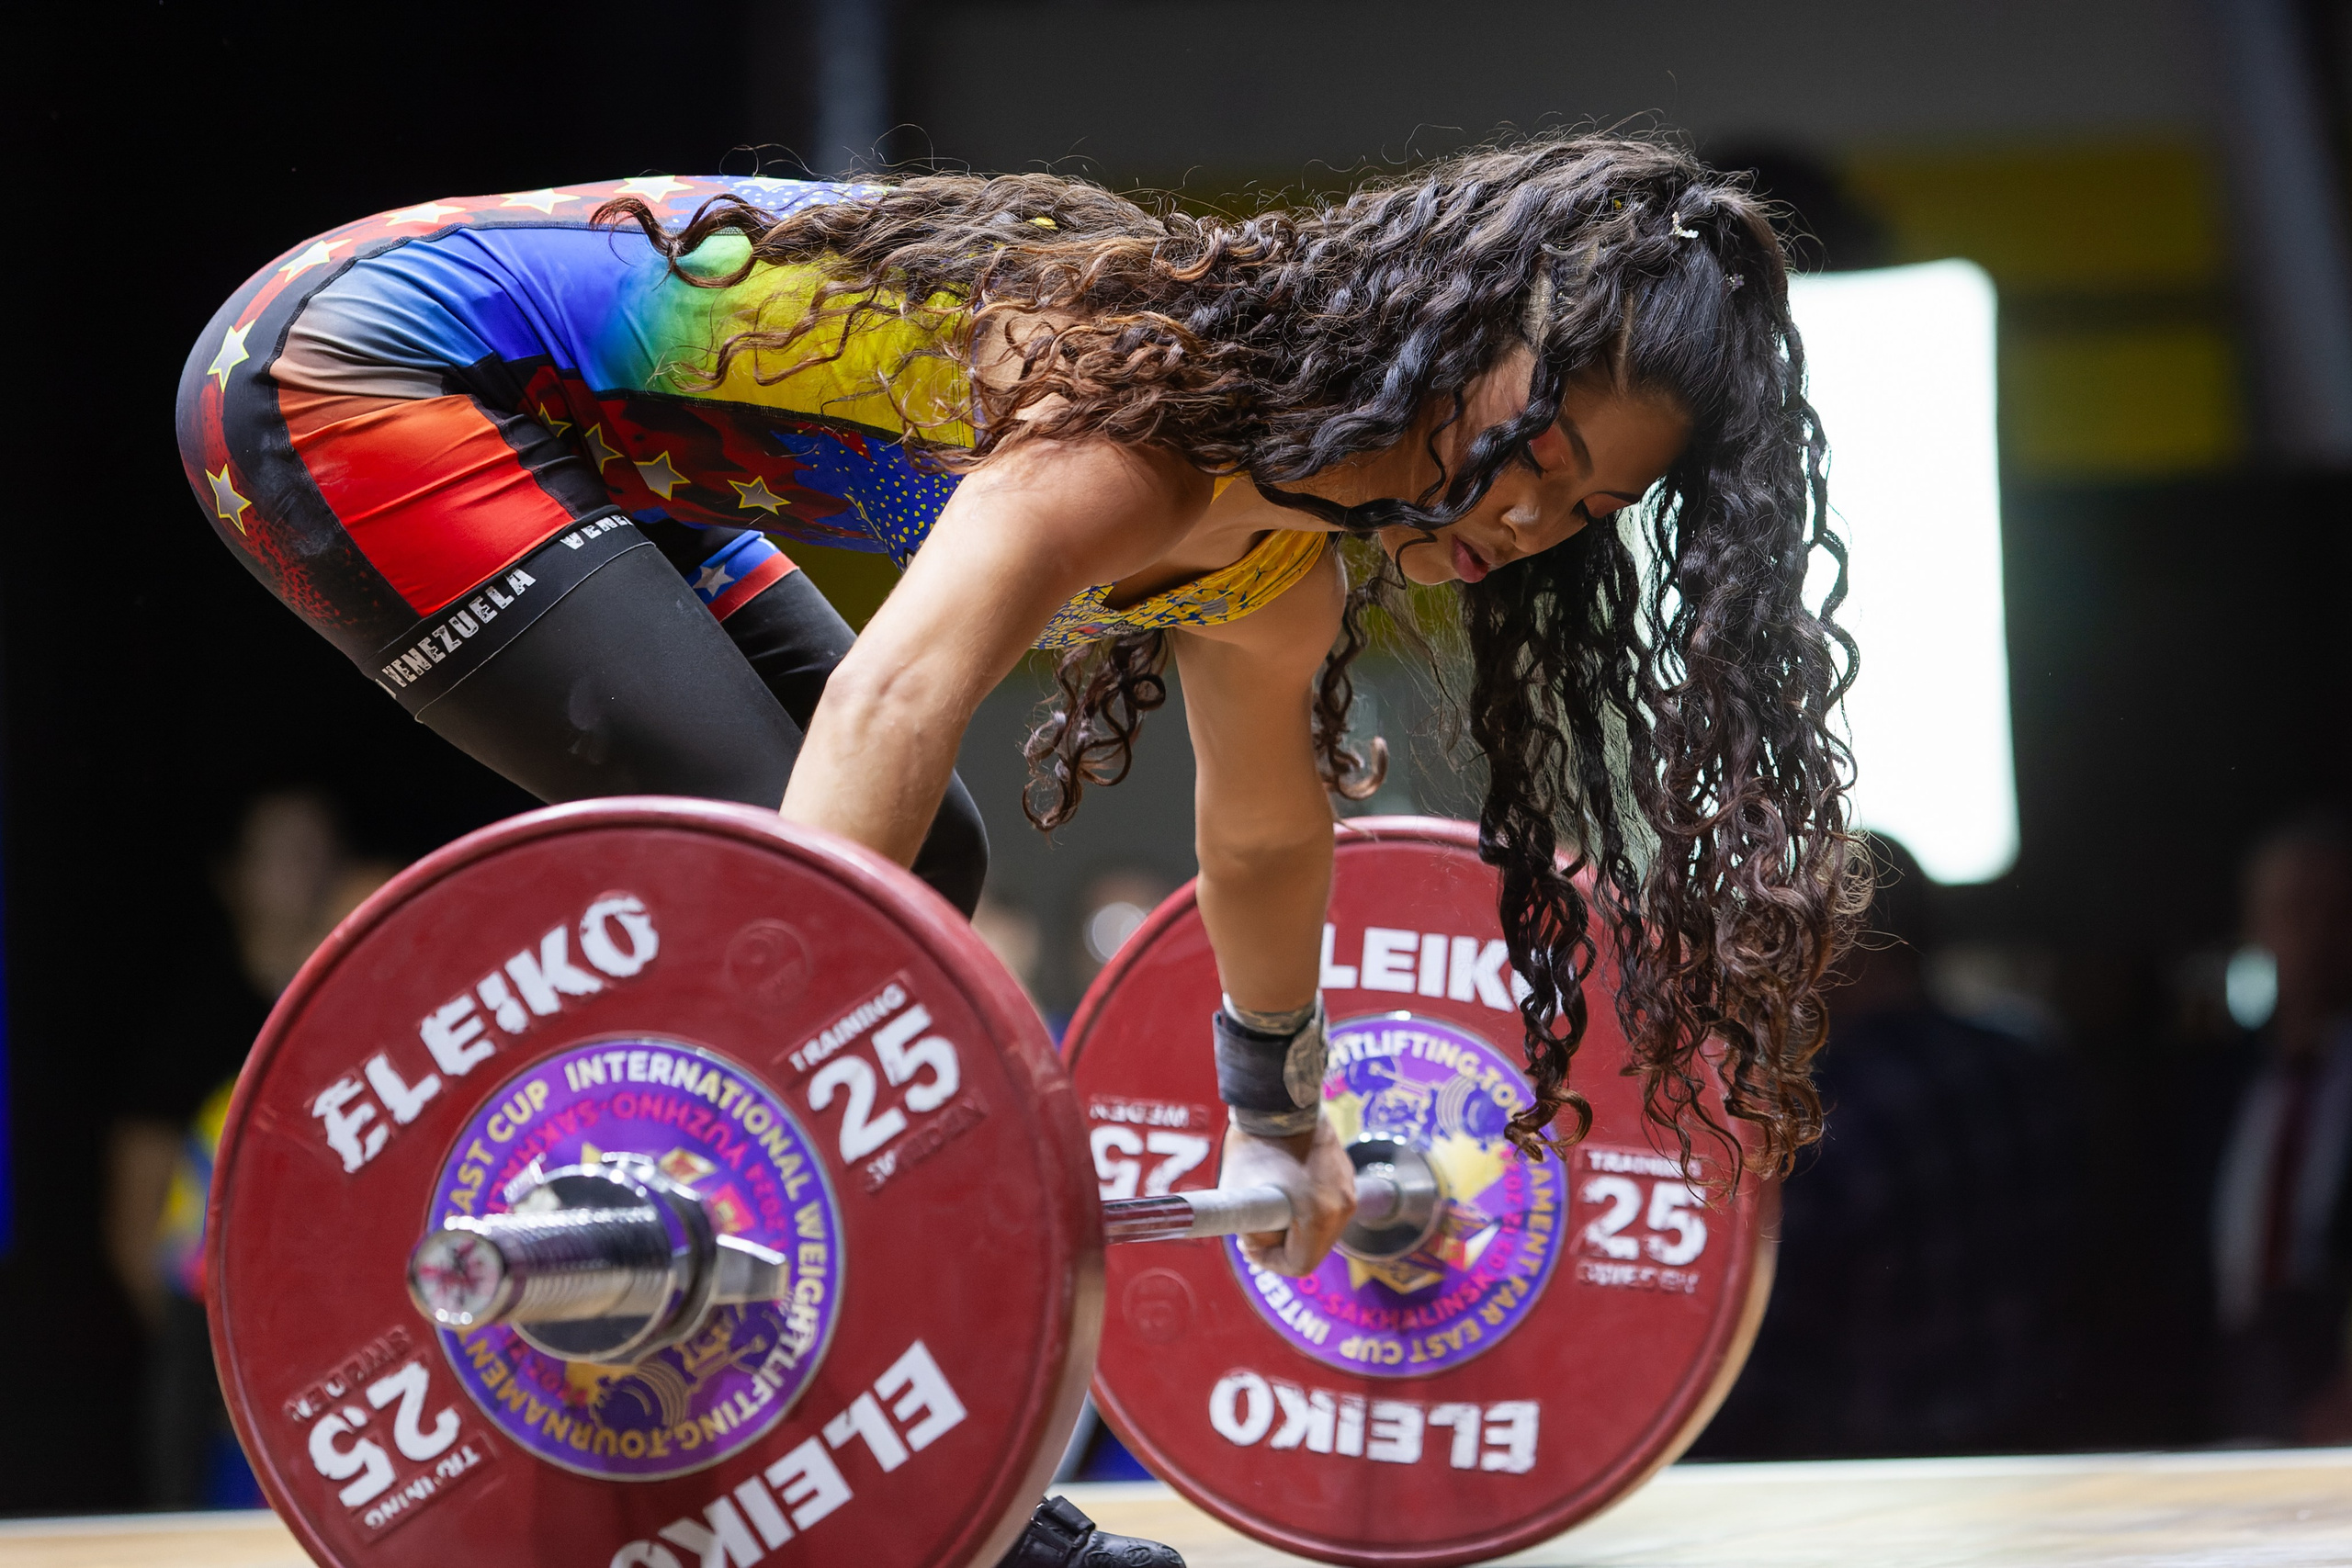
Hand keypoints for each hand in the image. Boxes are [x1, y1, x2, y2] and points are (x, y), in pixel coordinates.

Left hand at [1218, 1115, 1355, 1275]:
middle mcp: (1342, 1206)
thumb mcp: (1238, 1197)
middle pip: (1314, 1249)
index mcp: (1319, 1216)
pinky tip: (1284, 1190)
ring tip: (1267, 1208)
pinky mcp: (1346, 1173)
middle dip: (1282, 1246)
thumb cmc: (1254, 1146)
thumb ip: (1250, 1230)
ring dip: (1296, 1228)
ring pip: (1323, 1229)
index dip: (1268, 1262)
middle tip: (1253, 1232)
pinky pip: (1329, 1206)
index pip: (1299, 1265)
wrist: (1276, 1101)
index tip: (1247, 1246)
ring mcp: (1348, 1188)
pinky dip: (1307, 1208)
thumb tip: (1256, 1243)